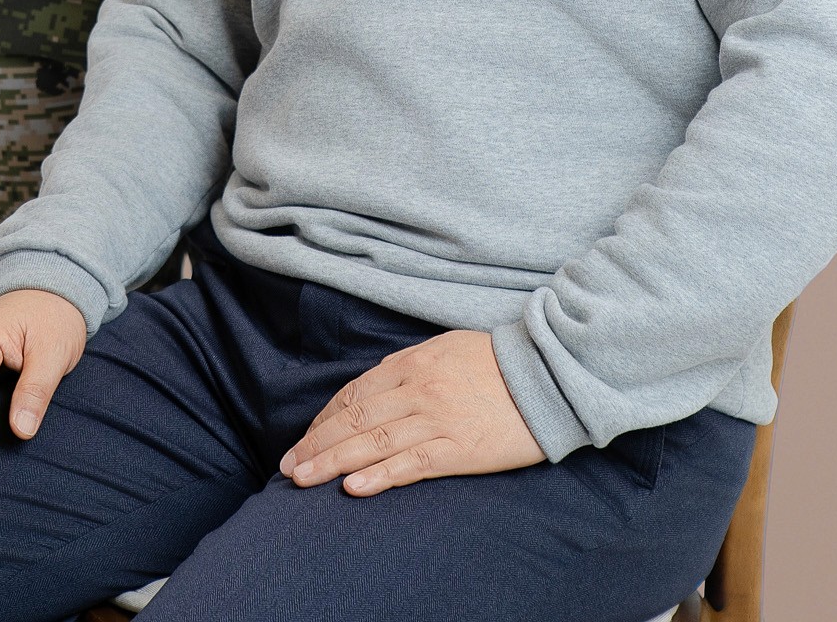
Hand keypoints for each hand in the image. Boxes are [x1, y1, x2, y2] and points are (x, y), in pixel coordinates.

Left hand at [280, 329, 544, 494]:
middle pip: (355, 418)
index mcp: (412, 362)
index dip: (326, 418)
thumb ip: (409, 365)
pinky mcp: (459, 448)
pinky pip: (412, 464)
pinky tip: (354, 488)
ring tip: (304, 478)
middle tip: (290, 465)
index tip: (306, 439)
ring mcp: (437, 418)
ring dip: (334, 462)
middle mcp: (418, 389)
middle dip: (318, 443)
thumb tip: (376, 383)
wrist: (546, 374)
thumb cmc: (496, 361)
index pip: (356, 392)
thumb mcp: (445, 348)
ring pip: (374, 442)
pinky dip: (380, 476)